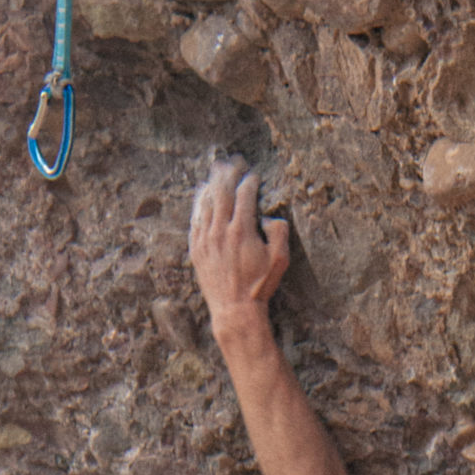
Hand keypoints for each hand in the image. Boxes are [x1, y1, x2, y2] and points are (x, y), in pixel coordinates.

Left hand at [189, 158, 289, 335]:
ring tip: (217, 171)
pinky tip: (203, 195)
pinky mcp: (196, 248)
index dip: (250, 181)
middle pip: (222, 191)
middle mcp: (220, 230)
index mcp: (242, 230)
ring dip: (212, 183)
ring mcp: (205, 239)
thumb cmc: (260, 286)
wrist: (235, 311)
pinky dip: (199, 202)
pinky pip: (195, 218)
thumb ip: (279, 233)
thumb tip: (270, 217)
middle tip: (234, 163)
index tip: (254, 176)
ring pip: (205, 201)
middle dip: (229, 173)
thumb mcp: (280, 260)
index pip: (244, 194)